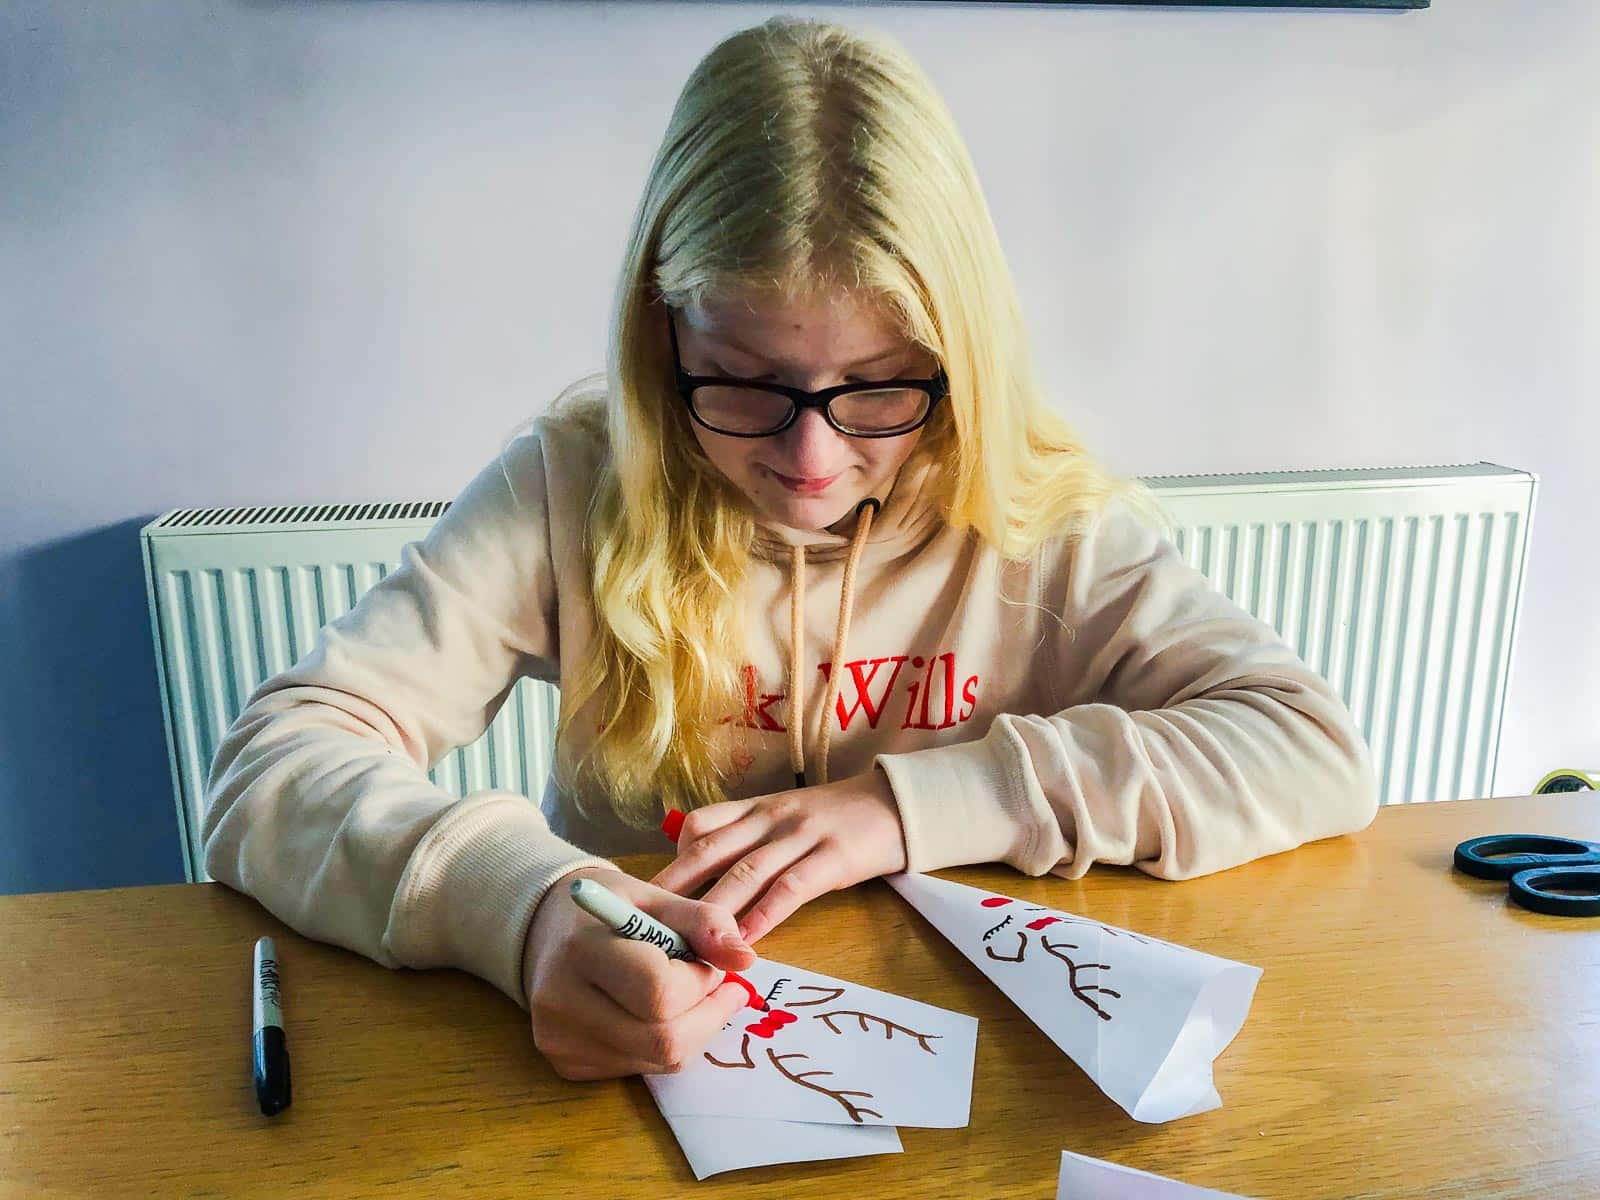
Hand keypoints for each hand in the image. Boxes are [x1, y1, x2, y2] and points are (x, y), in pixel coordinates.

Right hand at [522, 866, 755, 1080]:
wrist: (545, 929)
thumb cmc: (608, 908)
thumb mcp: (655, 897)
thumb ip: (704, 923)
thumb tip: (746, 961)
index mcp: (582, 948)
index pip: (660, 991)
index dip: (700, 981)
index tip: (707, 961)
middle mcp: (562, 1002)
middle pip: (663, 1041)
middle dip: (707, 1015)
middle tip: (718, 987)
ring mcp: (560, 1040)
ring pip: (657, 1061)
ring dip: (690, 1030)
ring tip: (686, 994)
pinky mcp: (565, 1063)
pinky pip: (638, 1068)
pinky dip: (662, 1044)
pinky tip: (652, 1012)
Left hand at [649, 766, 907, 944]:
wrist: (896, 804)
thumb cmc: (835, 820)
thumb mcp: (785, 819)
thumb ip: (746, 841)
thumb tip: (702, 883)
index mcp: (755, 809)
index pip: (700, 825)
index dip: (672, 859)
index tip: (651, 896)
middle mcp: (771, 818)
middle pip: (711, 850)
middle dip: (674, 887)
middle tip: (644, 923)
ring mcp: (802, 835)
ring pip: (747, 871)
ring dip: (715, 908)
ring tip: (690, 941)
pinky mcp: (834, 856)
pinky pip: (792, 887)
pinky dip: (766, 913)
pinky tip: (748, 938)